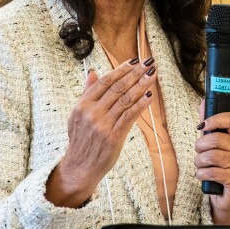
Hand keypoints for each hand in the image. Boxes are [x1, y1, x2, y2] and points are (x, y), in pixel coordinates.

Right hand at [46, 58, 155, 207]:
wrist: (80, 167)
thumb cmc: (81, 140)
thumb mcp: (77, 115)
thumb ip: (87, 93)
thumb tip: (93, 73)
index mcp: (83, 104)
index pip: (104, 81)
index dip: (120, 70)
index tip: (133, 61)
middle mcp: (92, 112)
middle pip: (117, 88)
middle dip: (135, 74)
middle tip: (148, 63)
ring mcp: (103, 124)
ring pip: (125, 100)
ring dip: (141, 86)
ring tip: (152, 75)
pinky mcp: (113, 136)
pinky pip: (129, 116)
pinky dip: (140, 105)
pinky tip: (149, 96)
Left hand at [195, 99, 229, 223]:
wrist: (228, 196)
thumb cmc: (219, 166)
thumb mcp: (213, 144)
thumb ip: (209, 125)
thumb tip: (203, 102)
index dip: (215, 119)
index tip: (203, 126)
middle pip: (216, 139)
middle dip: (200, 146)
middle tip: (198, 152)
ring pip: (212, 156)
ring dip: (199, 162)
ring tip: (200, 165)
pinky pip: (212, 172)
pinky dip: (201, 174)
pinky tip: (202, 175)